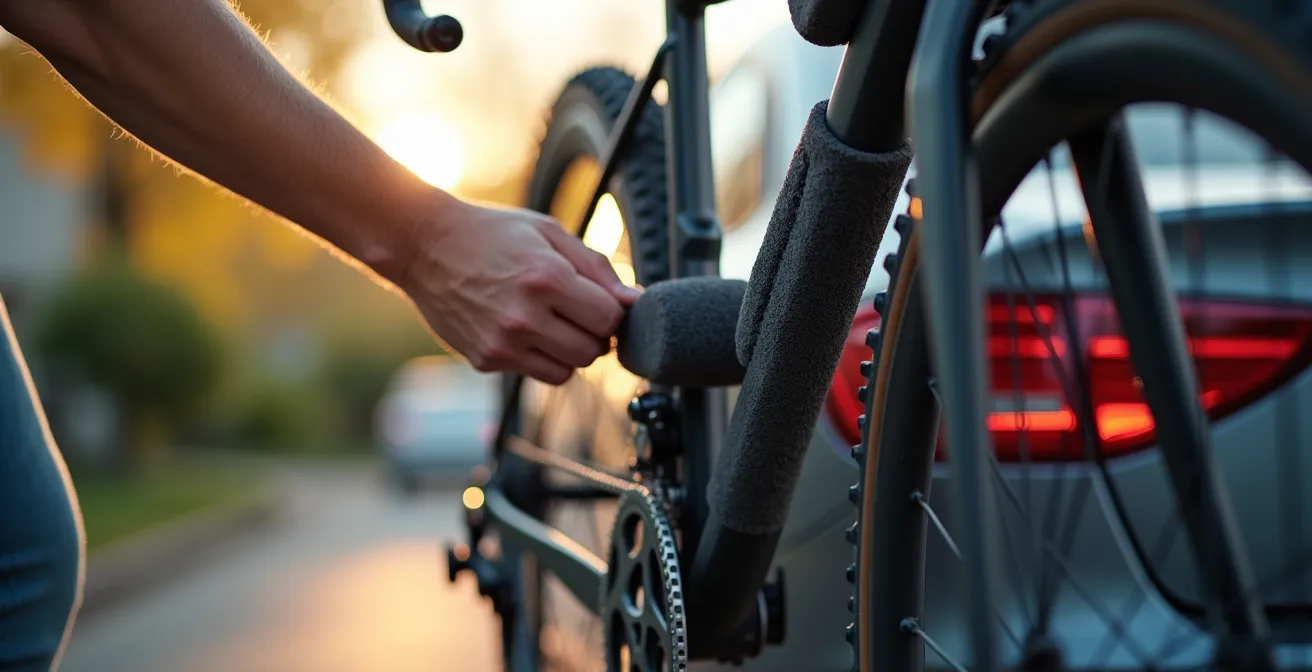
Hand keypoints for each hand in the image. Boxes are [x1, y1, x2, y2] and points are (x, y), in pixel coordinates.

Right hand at [400, 199, 639, 384]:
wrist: (424, 245)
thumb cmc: (492, 233)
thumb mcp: (549, 232)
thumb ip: (596, 267)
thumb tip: (633, 301)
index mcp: (547, 277)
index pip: (609, 319)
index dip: (611, 312)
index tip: (597, 300)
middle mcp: (525, 315)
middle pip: (593, 351)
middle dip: (594, 335)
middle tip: (576, 312)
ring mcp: (504, 343)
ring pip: (568, 371)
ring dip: (570, 351)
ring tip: (551, 322)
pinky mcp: (487, 360)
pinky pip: (537, 374)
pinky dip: (541, 358)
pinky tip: (524, 329)